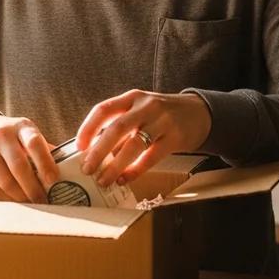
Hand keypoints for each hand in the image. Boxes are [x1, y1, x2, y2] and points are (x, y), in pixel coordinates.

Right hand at [0, 114, 57, 202]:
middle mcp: (2, 135)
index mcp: (21, 126)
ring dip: (20, 196)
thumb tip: (69, 169)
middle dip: (33, 188)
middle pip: (19, 166)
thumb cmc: (11, 136)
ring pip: (4, 180)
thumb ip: (44, 149)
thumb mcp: (26, 134)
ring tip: (31, 203)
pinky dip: (5, 197)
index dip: (45, 162)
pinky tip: (14, 201)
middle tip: (44, 201)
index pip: (34, 143)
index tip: (54, 180)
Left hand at [75, 90, 211, 188]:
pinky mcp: (175, 138)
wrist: (199, 113)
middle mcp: (145, 107)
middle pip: (117, 128)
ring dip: (115, 165)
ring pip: (134, 145)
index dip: (88, 128)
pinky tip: (124, 179)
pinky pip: (151, 157)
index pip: (104, 109)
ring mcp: (162, 122)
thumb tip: (94, 151)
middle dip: (99, 151)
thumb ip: (120, 126)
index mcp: (132, 98)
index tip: (79, 146)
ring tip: (104, 179)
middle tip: (87, 168)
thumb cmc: (162, 114)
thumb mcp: (140, 110)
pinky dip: (135, 171)